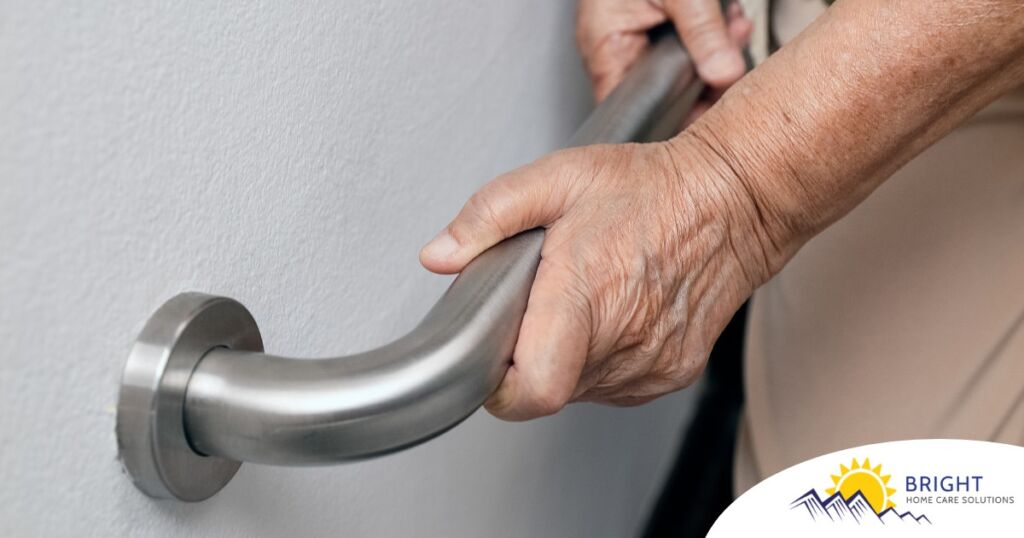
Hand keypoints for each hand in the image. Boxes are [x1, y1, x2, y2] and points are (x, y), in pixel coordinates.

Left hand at [419, 135, 777, 419]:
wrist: (733, 201)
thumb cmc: (652, 189)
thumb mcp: (558, 178)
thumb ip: (489, 214)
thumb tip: (440, 254)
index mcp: (588, 295)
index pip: (531, 390)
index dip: (499, 386)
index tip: (491, 356)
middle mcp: (624, 340)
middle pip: (547, 385)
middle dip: (528, 350)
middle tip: (542, 299)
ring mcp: (652, 365)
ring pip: (579, 387)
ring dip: (565, 353)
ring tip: (584, 296)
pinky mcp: (672, 373)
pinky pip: (614, 384)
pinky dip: (600, 356)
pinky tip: (614, 310)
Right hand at [577, 0, 752, 121]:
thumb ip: (702, 32)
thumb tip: (725, 74)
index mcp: (604, 44)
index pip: (631, 108)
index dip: (669, 118)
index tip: (705, 115)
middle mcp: (614, 46)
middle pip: (660, 91)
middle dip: (703, 79)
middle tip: (732, 61)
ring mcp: (632, 35)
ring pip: (678, 68)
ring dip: (712, 53)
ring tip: (733, 29)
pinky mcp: (652, 23)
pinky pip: (683, 45)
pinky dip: (709, 36)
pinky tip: (727, 22)